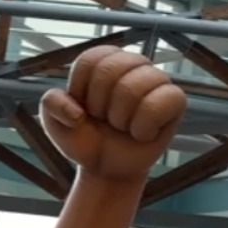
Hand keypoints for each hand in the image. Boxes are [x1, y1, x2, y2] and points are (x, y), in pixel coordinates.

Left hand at [40, 46, 186, 182]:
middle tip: (104, 119)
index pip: (89, 60)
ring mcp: (156, 80)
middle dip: (99, 105)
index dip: (81, 91)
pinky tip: (141, 133)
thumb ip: (51, 103)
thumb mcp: (53, 121)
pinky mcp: (176, 100)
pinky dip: (144, 126)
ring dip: (120, 118)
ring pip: (133, 87)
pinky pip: (162, 101)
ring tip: (122, 126)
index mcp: (104, 60)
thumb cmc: (83, 137)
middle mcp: (132, 63)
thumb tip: (77, 112)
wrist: (105, 167)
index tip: (84, 107)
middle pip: (110, 70)